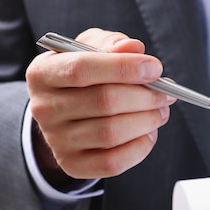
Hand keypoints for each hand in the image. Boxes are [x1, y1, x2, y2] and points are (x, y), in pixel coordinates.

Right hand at [26, 28, 175, 185]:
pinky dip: (140, 146)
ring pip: (111, 133)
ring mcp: (57, 140)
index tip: (154, 68)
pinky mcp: (73, 164)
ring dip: (147, 120)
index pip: (81, 68)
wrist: (65, 114)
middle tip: (166, 93)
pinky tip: (148, 132)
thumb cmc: (84, 76)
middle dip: (144, 96)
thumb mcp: (91, 50)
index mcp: (42, 73)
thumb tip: (132, 47)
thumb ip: (111, 44)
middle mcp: (44, 109)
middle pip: (103, 102)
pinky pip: (113, 162)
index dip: (124, 68)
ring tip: (160, 111)